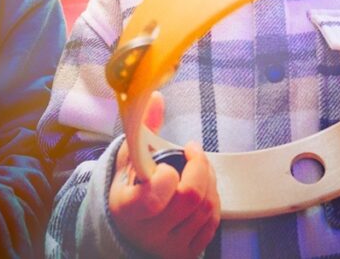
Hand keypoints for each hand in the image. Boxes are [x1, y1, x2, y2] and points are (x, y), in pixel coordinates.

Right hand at [109, 91, 219, 258]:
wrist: (127, 229)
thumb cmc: (129, 188)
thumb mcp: (129, 158)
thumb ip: (143, 128)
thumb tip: (156, 96)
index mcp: (126, 209)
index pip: (153, 197)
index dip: (168, 176)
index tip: (170, 163)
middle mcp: (147, 233)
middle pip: (190, 198)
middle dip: (200, 168)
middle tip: (194, 154)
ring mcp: (169, 246)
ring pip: (205, 208)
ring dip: (209, 181)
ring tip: (198, 169)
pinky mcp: (186, 253)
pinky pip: (212, 223)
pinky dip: (213, 201)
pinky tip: (202, 189)